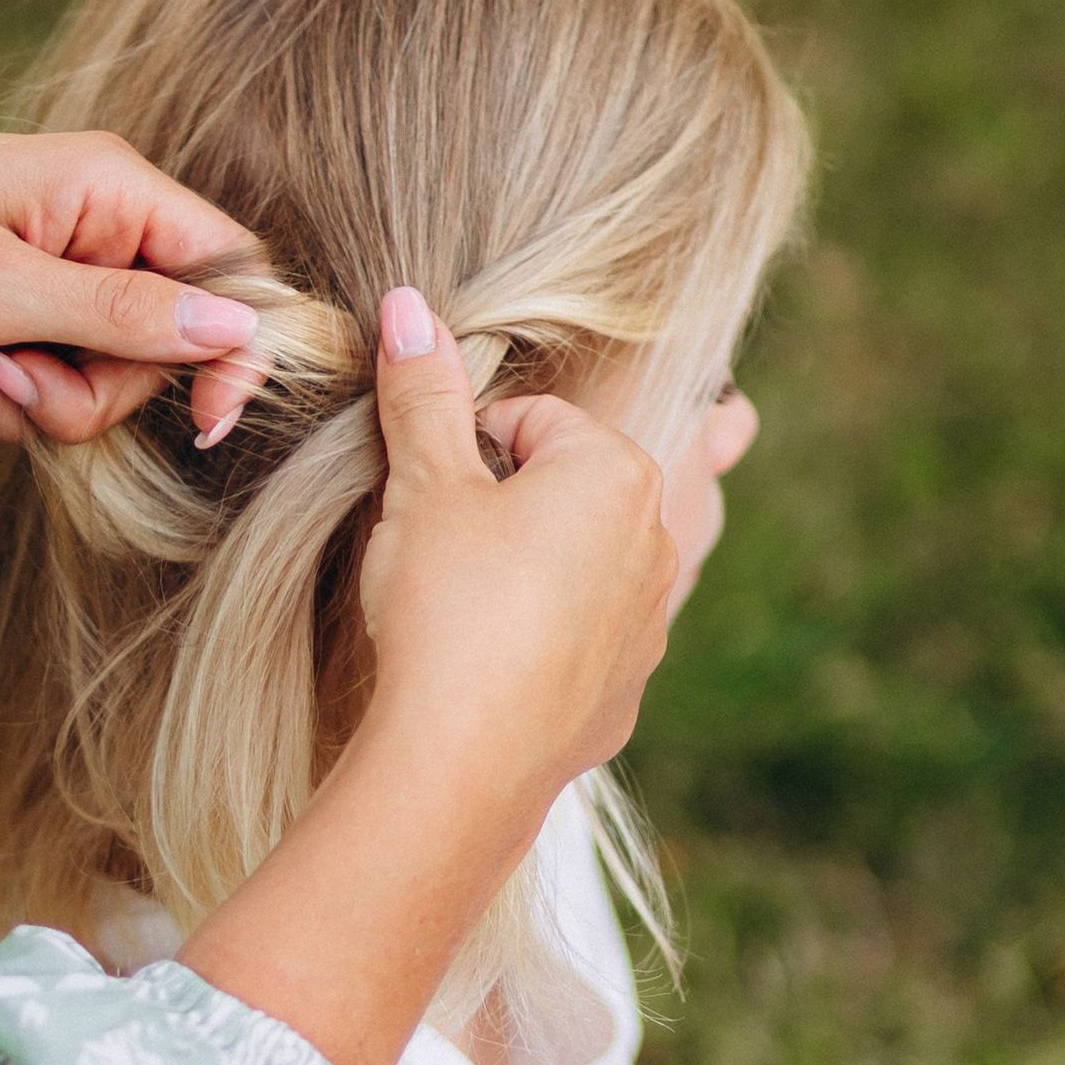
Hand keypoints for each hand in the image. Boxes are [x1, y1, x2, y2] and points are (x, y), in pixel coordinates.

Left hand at [0, 127, 264, 442]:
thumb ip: (122, 314)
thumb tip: (235, 330)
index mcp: (110, 188)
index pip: (229, 270)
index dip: (233, 352)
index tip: (205, 427)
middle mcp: (94, 223)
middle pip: (156, 350)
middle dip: (78, 392)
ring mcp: (52, 270)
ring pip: (93, 382)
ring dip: (20, 404)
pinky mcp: (10, 312)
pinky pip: (38, 383)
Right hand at [357, 291, 676, 805]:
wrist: (462, 758)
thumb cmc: (446, 605)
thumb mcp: (423, 486)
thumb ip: (423, 393)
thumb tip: (409, 307)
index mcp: (616, 473)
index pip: (535, 419)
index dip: (466, 444)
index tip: (427, 485)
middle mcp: (655, 544)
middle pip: (568, 489)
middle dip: (507, 502)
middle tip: (440, 543)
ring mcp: (648, 625)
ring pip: (581, 567)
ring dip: (529, 570)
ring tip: (461, 605)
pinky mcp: (624, 694)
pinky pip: (582, 644)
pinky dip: (541, 642)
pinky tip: (487, 664)